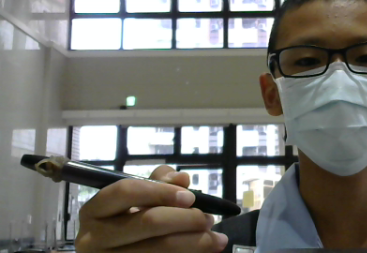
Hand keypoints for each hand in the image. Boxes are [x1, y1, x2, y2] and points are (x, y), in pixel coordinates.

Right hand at [75, 165, 228, 251]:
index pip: (126, 192)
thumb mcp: (138, 198)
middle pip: (147, 222)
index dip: (160, 191)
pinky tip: (204, 251)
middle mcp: (93, 238)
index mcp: (95, 210)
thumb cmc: (127, 220)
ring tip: (215, 238)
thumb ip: (159, 183)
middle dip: (186, 219)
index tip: (190, 197)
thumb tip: (182, 178)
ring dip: (195, 242)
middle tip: (208, 219)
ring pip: (158, 250)